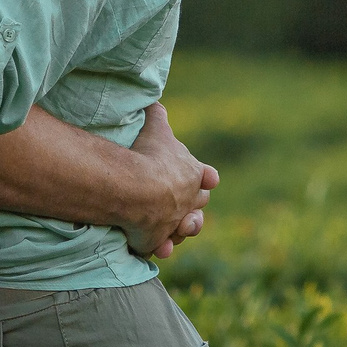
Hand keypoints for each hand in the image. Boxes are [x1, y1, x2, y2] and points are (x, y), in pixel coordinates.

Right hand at [124, 102, 215, 259]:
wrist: (138, 188)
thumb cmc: (149, 155)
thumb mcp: (155, 128)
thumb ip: (156, 115)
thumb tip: (153, 100)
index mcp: (193, 173)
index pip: (207, 177)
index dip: (204, 178)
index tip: (206, 179)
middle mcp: (188, 200)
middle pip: (200, 204)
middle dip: (195, 205)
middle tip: (184, 203)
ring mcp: (174, 222)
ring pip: (186, 229)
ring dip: (182, 228)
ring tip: (175, 228)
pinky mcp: (155, 239)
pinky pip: (160, 245)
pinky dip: (160, 245)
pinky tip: (157, 246)